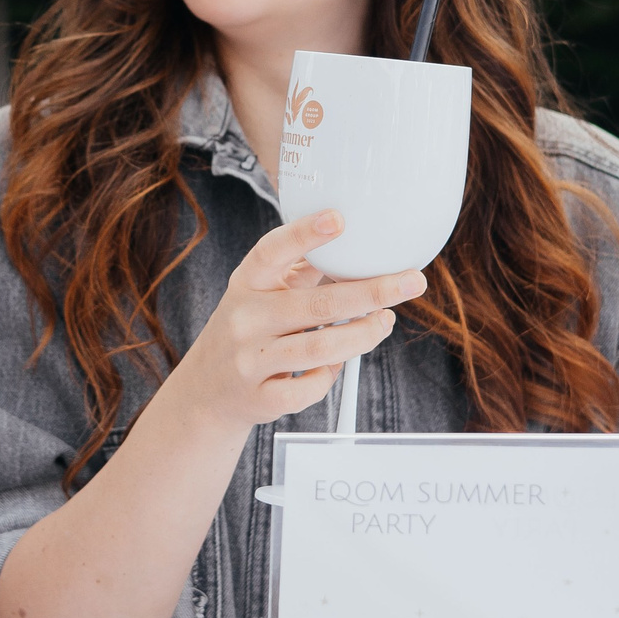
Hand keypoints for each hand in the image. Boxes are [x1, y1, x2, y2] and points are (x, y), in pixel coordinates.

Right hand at [172, 213, 424, 430]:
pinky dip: (332, 375)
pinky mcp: (260, 399)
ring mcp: (250, 362)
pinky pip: (312, 387)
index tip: (340, 219)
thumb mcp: (260, 295)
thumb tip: (353, 246)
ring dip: (364, 335)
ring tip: (385, 322)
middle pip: (317, 305)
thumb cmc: (248, 332)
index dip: (304, 234)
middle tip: (411, 282)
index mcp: (246, 285)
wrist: (206, 391)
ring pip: (321, 348)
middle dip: (372, 293)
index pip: (271, 253)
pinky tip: (337, 363)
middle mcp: (245, 320)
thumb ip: (298, 273)